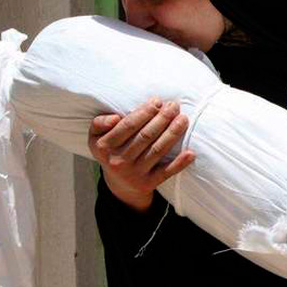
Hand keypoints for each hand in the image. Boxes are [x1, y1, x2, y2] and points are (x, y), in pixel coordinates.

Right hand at [88, 97, 195, 212]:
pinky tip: (191, 153)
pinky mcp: (147, 184)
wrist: (119, 184)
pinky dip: (179, 163)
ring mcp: (133, 174)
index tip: (158, 101)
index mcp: (103, 147)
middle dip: (162, 118)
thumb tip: (115, 118)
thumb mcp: (96, 137)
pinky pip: (165, 172)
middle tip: (174, 106)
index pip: (128, 126)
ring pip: (157, 150)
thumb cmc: (111, 150)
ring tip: (183, 119)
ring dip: (173, 133)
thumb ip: (99, 123)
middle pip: (145, 136)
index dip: (144, 112)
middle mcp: (118, 161)